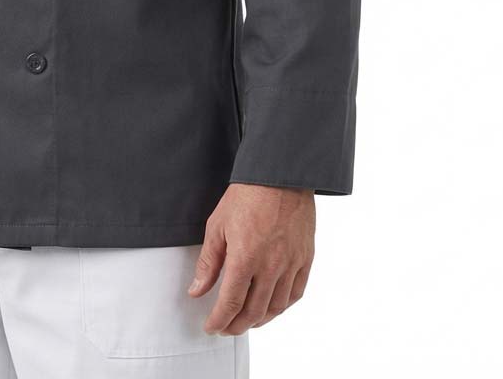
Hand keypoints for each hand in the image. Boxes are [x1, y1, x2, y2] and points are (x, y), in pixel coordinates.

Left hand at [189, 183, 314, 334]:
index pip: (231, 303)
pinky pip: (295, 294)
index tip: (211, 327)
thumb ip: (208, 262)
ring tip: (246, 321)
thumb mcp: (217, 225)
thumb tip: (197, 291)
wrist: (279, 175)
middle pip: (253, 311)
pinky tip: (271, 307)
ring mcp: (291, 264)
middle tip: (226, 327)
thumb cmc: (246, 196)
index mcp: (245, 258)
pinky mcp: (305, 259)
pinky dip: (282, 307)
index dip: (219, 320)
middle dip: (236, 325)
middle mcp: (270, 266)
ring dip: (259, 320)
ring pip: (275, 307)